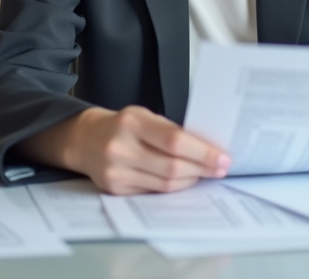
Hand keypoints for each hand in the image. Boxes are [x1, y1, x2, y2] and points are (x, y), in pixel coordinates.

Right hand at [22, 105, 229, 194]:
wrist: (85, 140)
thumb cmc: (122, 126)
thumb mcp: (144, 116)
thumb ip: (170, 131)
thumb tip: (207, 149)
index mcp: (131, 122)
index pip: (174, 141)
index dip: (203, 152)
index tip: (223, 158)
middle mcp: (121, 148)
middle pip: (172, 167)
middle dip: (202, 169)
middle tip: (220, 168)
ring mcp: (116, 172)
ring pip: (165, 184)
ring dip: (190, 180)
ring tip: (204, 173)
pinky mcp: (115, 190)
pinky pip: (153, 192)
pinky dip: (173, 187)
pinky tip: (183, 180)